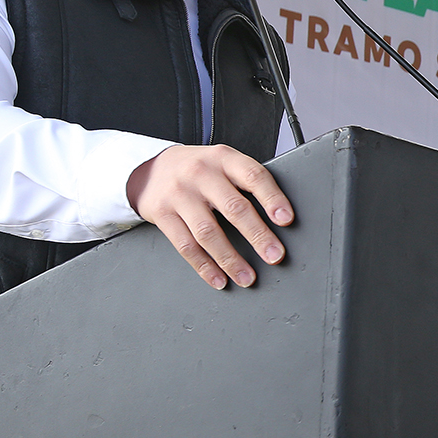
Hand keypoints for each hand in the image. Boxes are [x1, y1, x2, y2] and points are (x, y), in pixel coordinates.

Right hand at [127, 145, 292, 288]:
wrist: (150, 169)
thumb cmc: (198, 169)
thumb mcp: (223, 163)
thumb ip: (246, 182)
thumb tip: (280, 217)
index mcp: (223, 158)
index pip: (253, 176)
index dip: (272, 198)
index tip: (287, 220)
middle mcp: (201, 173)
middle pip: (233, 208)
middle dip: (258, 235)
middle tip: (274, 255)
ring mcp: (179, 194)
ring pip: (208, 232)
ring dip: (230, 259)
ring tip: (247, 277)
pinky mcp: (162, 214)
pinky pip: (185, 245)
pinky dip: (204, 266)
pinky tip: (219, 278)